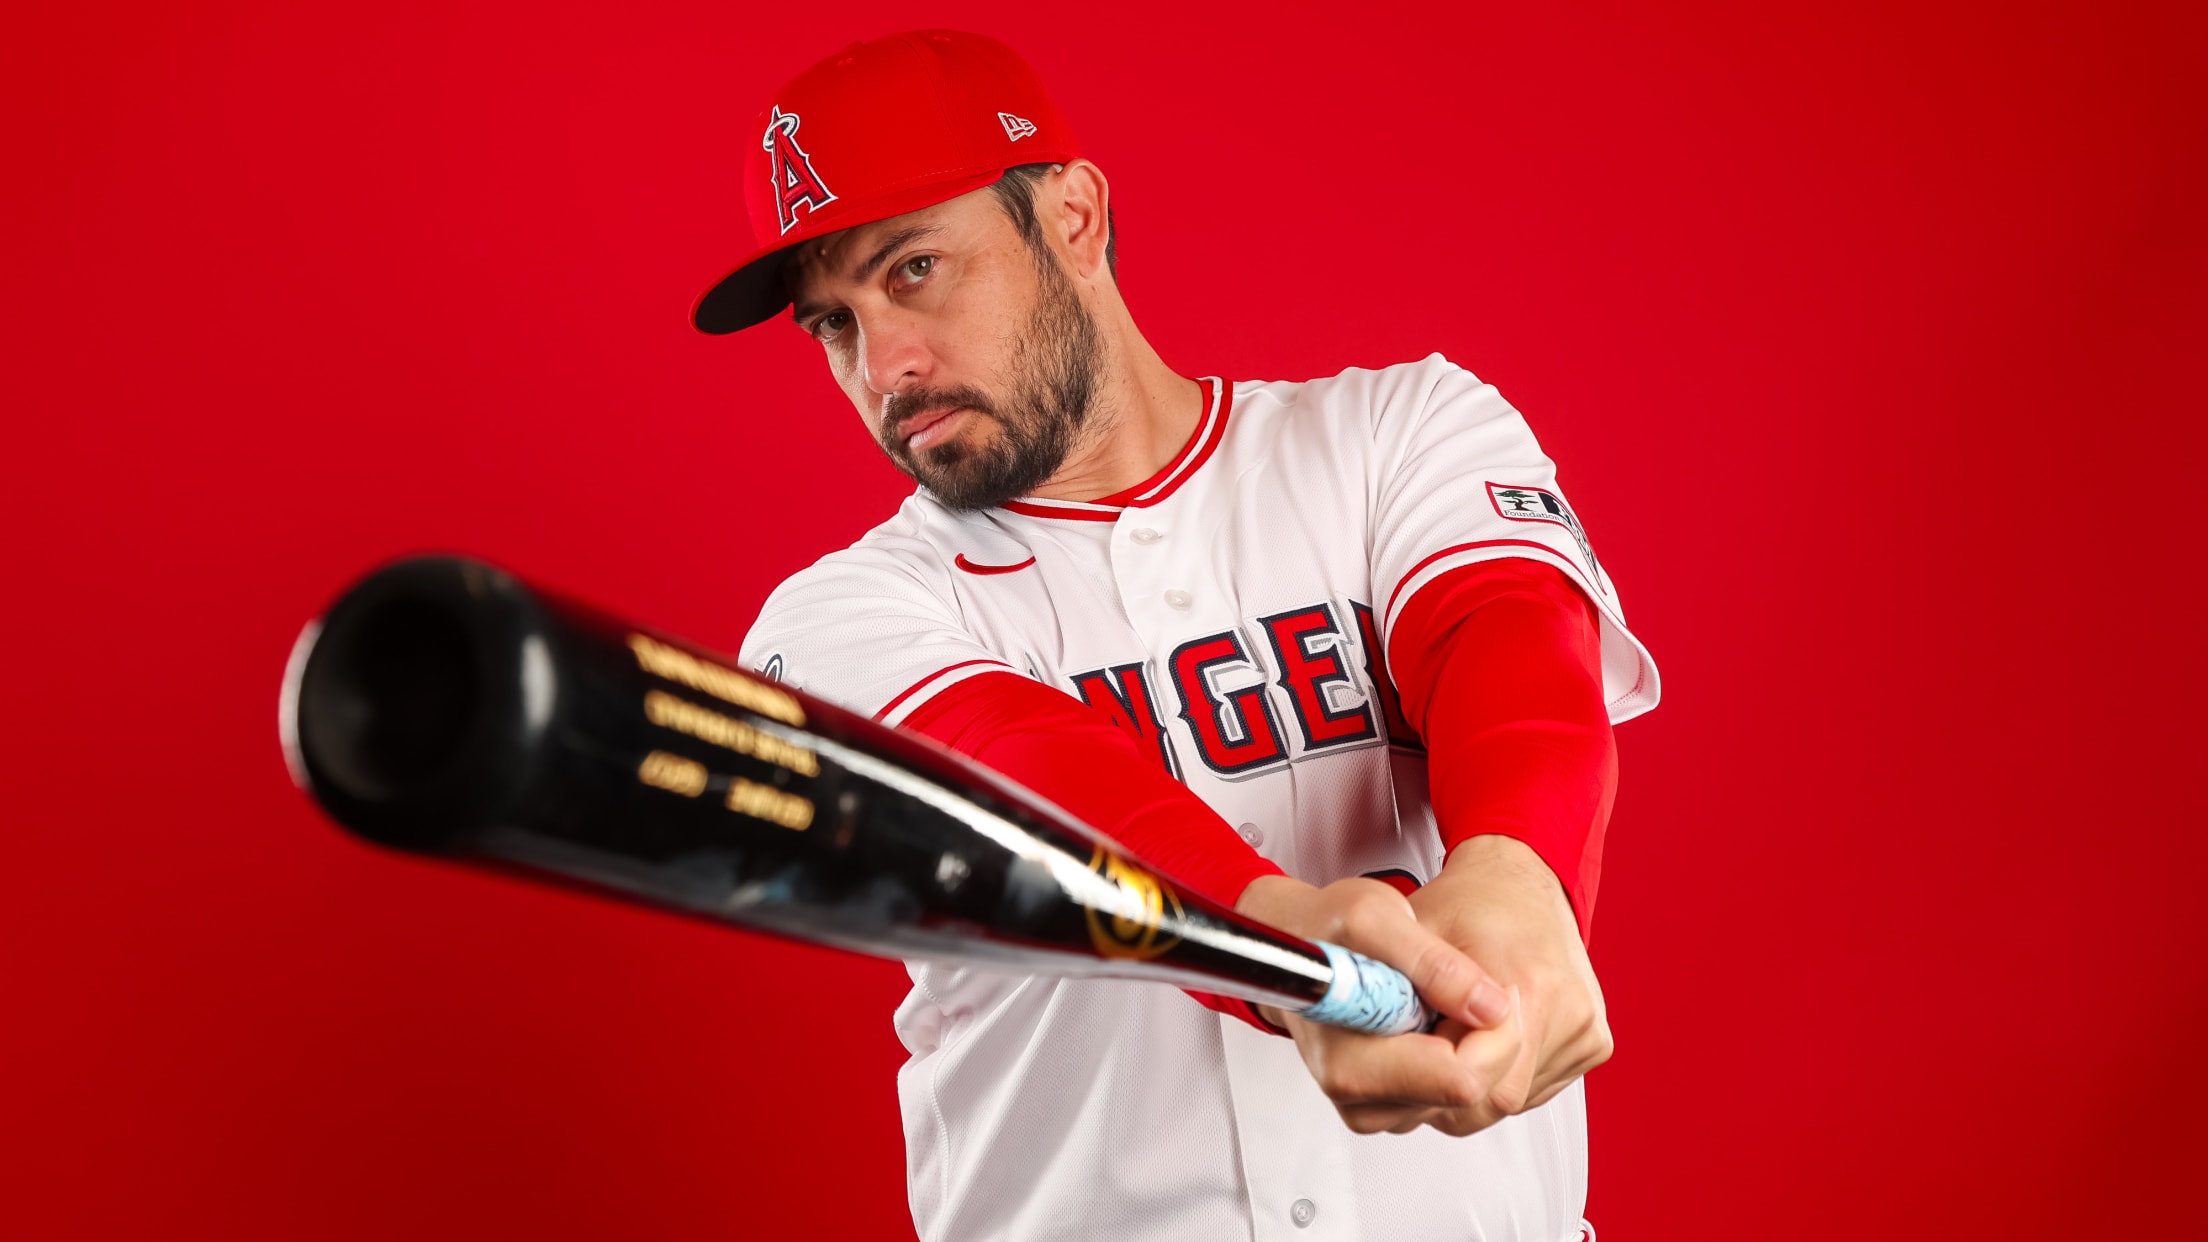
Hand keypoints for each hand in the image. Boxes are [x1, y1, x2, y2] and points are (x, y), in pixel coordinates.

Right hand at [1235, 873, 1517, 1134]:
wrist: (1294, 943)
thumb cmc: (1325, 928)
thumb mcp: (1376, 917)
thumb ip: (1433, 963)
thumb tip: (1491, 1008)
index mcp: (1350, 1063)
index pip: (1461, 1081)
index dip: (1495, 1035)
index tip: (1495, 989)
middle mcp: (1357, 1098)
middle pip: (1470, 1096)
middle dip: (1487, 1040)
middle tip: (1472, 984)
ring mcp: (1372, 1107)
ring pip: (1467, 1101)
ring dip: (1473, 1046)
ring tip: (1442, 995)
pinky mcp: (1386, 1106)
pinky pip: (1451, 1098)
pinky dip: (1460, 1057)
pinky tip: (1437, 1018)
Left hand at [1408, 834, 1612, 1135]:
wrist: (1521, 880)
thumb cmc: (1468, 903)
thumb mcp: (1415, 935)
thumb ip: (1406, 991)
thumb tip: (1391, 1046)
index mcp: (1527, 986)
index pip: (1471, 1081)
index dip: (1427, 1074)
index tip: (1408, 1051)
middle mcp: (1568, 1014)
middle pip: (1493, 1102)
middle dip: (1447, 1086)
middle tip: (1422, 1043)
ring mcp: (1587, 1032)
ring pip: (1513, 1102)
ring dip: (1476, 1082)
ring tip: (1455, 1028)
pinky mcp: (1594, 1043)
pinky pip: (1535, 1088)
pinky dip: (1503, 1073)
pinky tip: (1488, 1032)